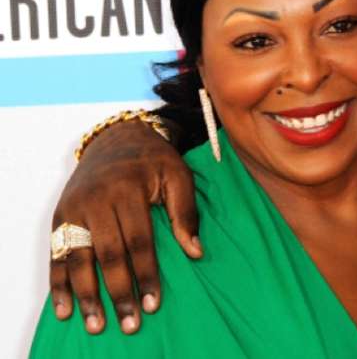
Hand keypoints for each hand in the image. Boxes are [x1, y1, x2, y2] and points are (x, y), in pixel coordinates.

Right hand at [50, 119, 200, 333]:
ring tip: (96, 324)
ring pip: (79, 259)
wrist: (117, 137)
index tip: (154, 303)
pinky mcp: (60, 216)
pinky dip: (59, 283)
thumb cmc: (154, 160)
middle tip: (130, 323)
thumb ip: (186, 213)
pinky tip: (65, 308)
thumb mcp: (178, 175)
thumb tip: (195, 252)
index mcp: (128, 189)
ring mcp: (74, 209)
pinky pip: (57, 254)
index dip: (146, 274)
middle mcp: (96, 200)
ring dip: (86, 295)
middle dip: (119, 292)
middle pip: (108, 254)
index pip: (139, 241)